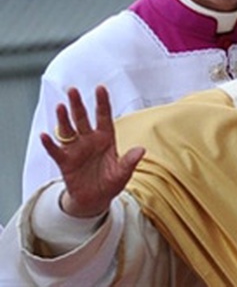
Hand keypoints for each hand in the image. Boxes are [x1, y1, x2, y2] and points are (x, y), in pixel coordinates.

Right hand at [40, 86, 144, 217]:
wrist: (95, 200)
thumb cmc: (111, 182)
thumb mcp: (123, 172)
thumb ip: (130, 161)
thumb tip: (141, 150)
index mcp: (106, 138)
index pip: (104, 116)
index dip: (102, 102)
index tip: (100, 87)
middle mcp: (90, 140)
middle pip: (82, 118)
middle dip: (77, 104)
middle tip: (73, 90)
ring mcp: (76, 149)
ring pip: (68, 130)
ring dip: (63, 119)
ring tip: (60, 106)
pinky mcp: (65, 162)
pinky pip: (56, 151)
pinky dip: (50, 144)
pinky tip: (45, 135)